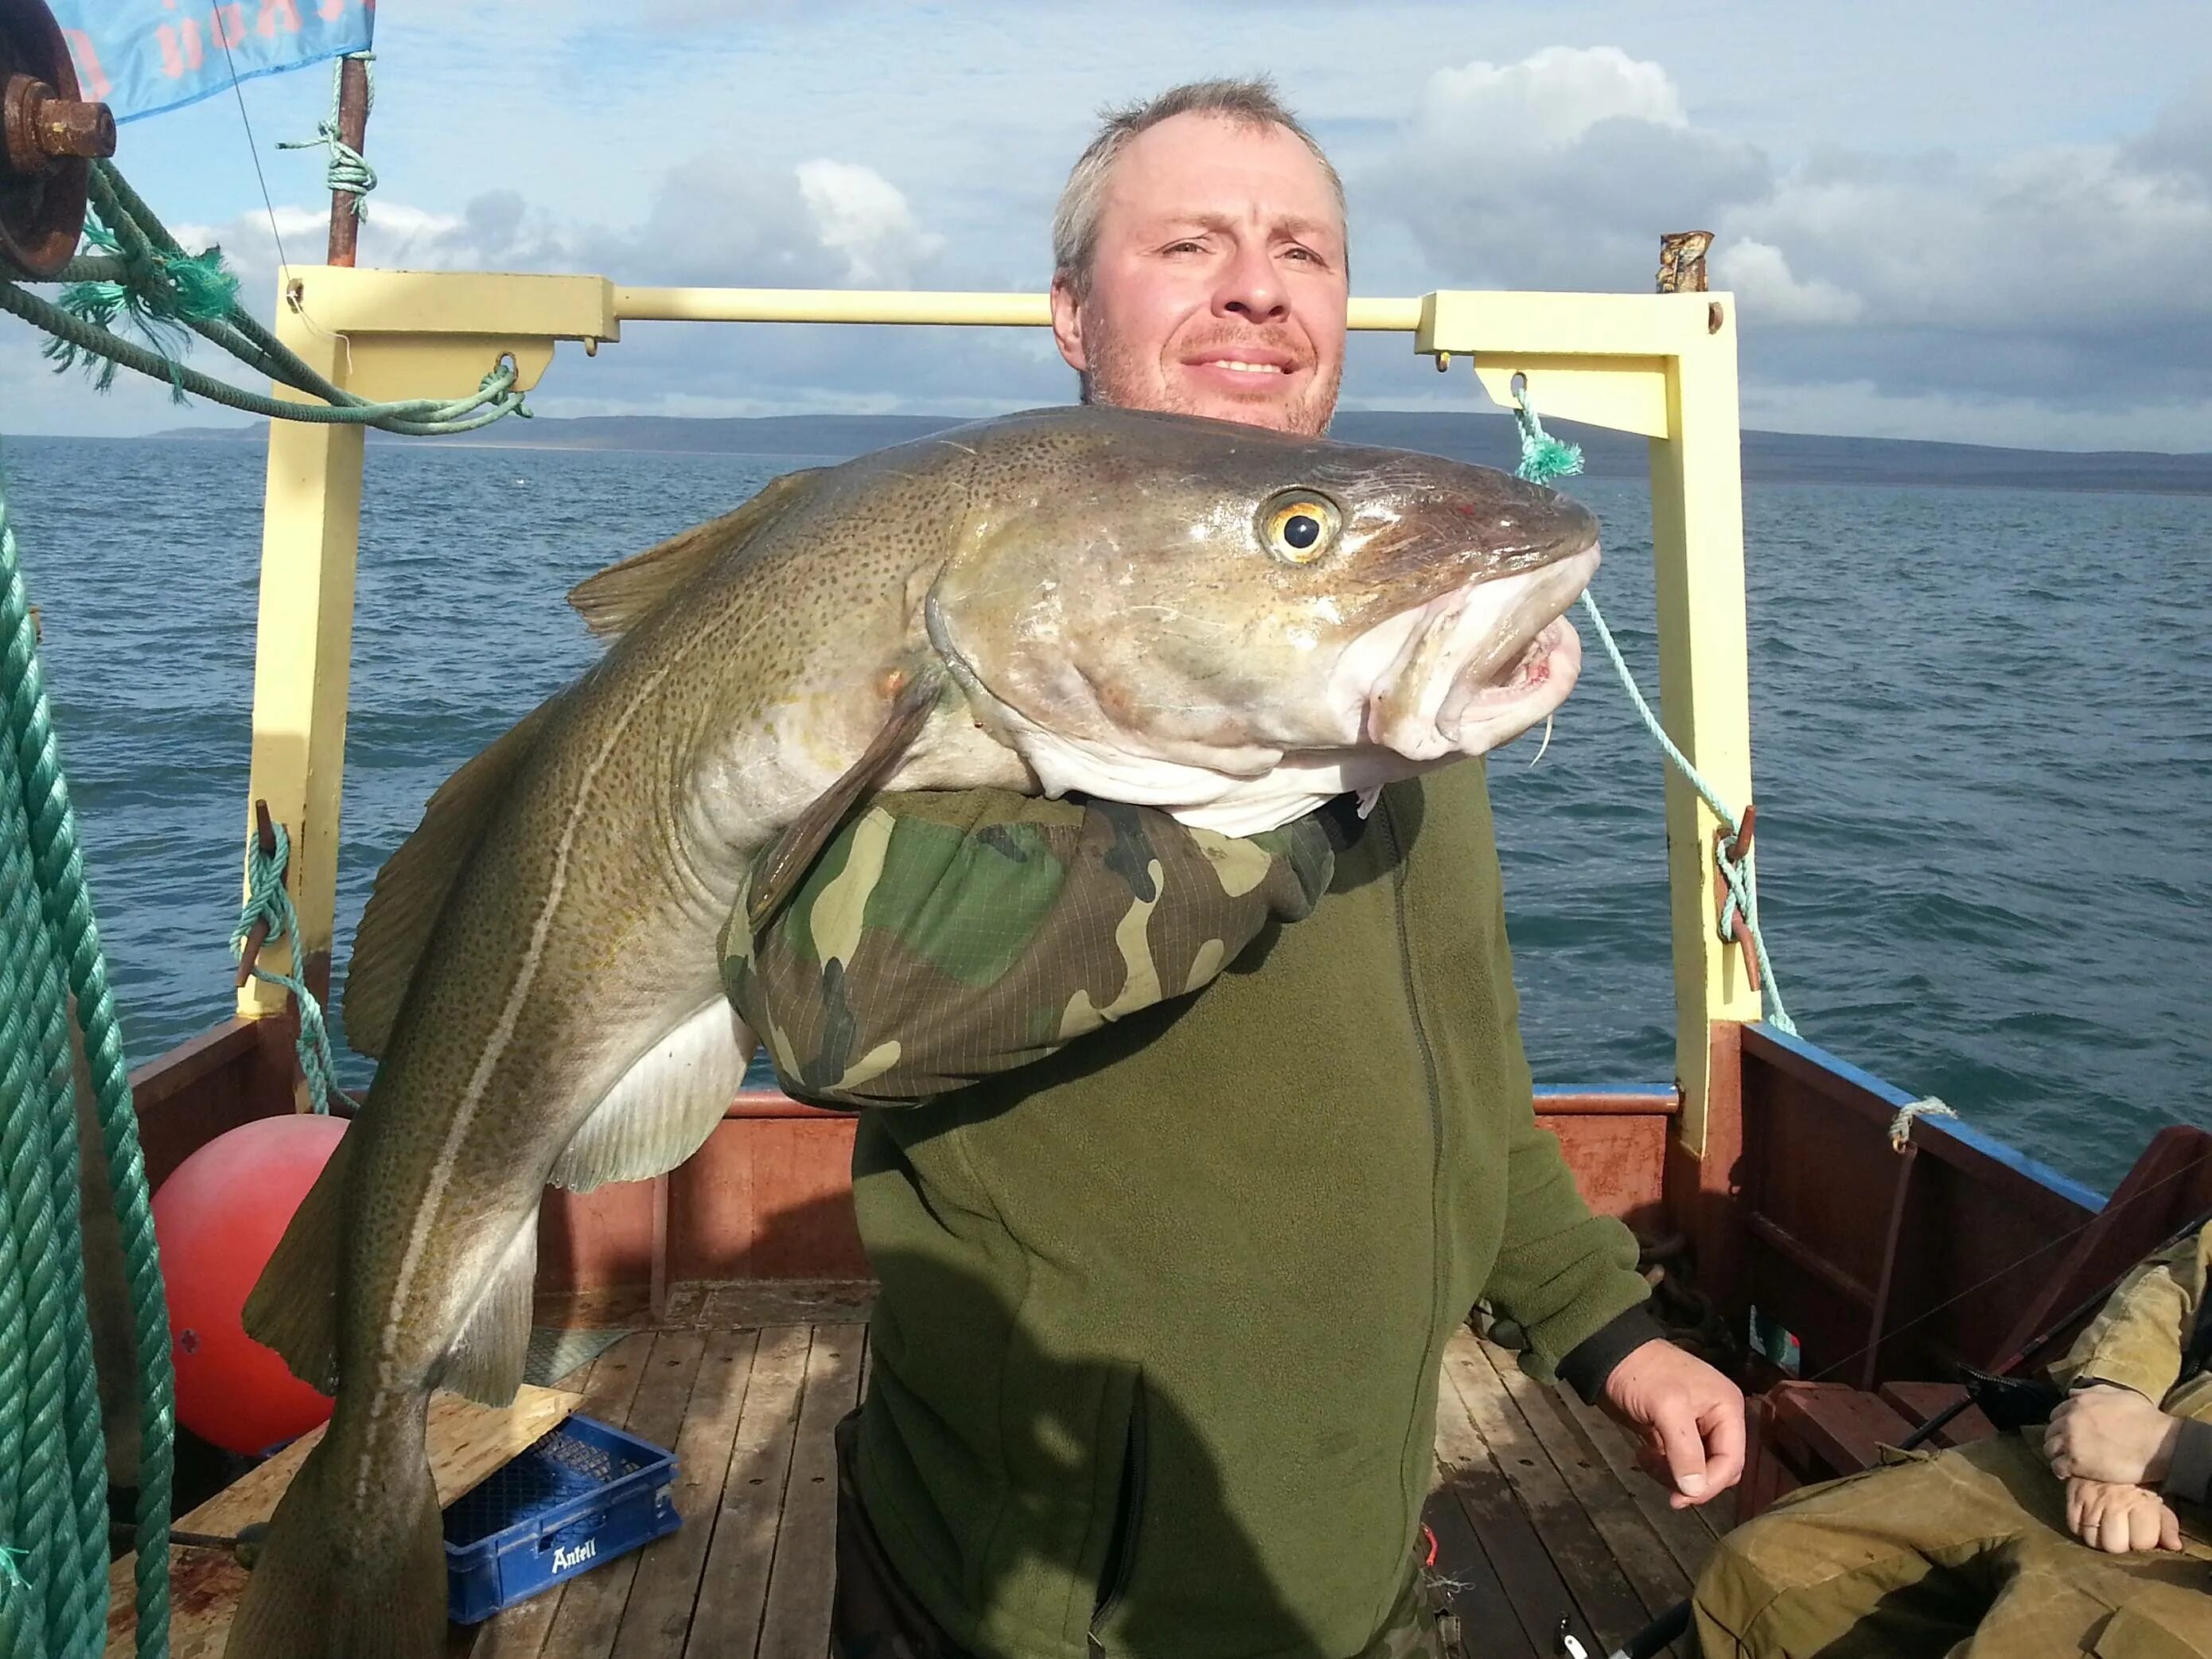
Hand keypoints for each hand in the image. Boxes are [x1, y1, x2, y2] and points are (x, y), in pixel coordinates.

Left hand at [1600, 1339, 1744, 1508]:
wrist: (1608, 1356)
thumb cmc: (1642, 1375)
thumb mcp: (1666, 1408)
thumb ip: (1684, 1450)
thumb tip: (1694, 1490)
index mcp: (1727, 1409)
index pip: (1731, 1461)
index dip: (1710, 1485)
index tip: (1680, 1498)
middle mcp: (1717, 1420)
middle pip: (1718, 1469)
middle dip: (1691, 1481)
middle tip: (1661, 1476)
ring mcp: (1695, 1428)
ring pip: (1697, 1470)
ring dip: (1673, 1475)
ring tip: (1647, 1460)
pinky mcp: (1674, 1434)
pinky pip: (1679, 1464)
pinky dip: (1663, 1467)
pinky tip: (1643, 1455)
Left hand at [2046, 1384, 2182, 1485]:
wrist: (2159, 1444)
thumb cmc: (2146, 1419)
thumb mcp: (2120, 1395)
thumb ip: (2094, 1392)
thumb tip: (2073, 1392)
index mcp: (2079, 1403)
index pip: (2057, 1414)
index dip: (2062, 1424)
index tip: (2070, 1433)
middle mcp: (2070, 1420)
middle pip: (2051, 1432)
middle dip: (2057, 1440)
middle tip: (2068, 1450)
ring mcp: (2071, 1442)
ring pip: (2050, 1449)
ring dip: (2056, 1456)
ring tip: (2067, 1463)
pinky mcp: (2076, 1463)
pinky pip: (2057, 1467)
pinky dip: (2060, 1471)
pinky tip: (2068, 1474)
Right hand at [2064, 1477, 2182, 1553]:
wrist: (2110, 1445)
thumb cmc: (2138, 1475)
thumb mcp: (2158, 1495)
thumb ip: (2167, 1523)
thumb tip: (2175, 1546)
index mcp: (2140, 1503)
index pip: (2141, 1542)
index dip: (2144, 1541)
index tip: (2143, 1533)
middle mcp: (2113, 1504)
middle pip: (2113, 1545)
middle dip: (2121, 1543)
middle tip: (2124, 1533)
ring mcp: (2090, 1500)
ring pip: (2091, 1539)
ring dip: (2100, 1538)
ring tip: (2107, 1528)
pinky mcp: (2072, 1496)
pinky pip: (2073, 1526)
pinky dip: (2081, 1528)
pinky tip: (2092, 1521)